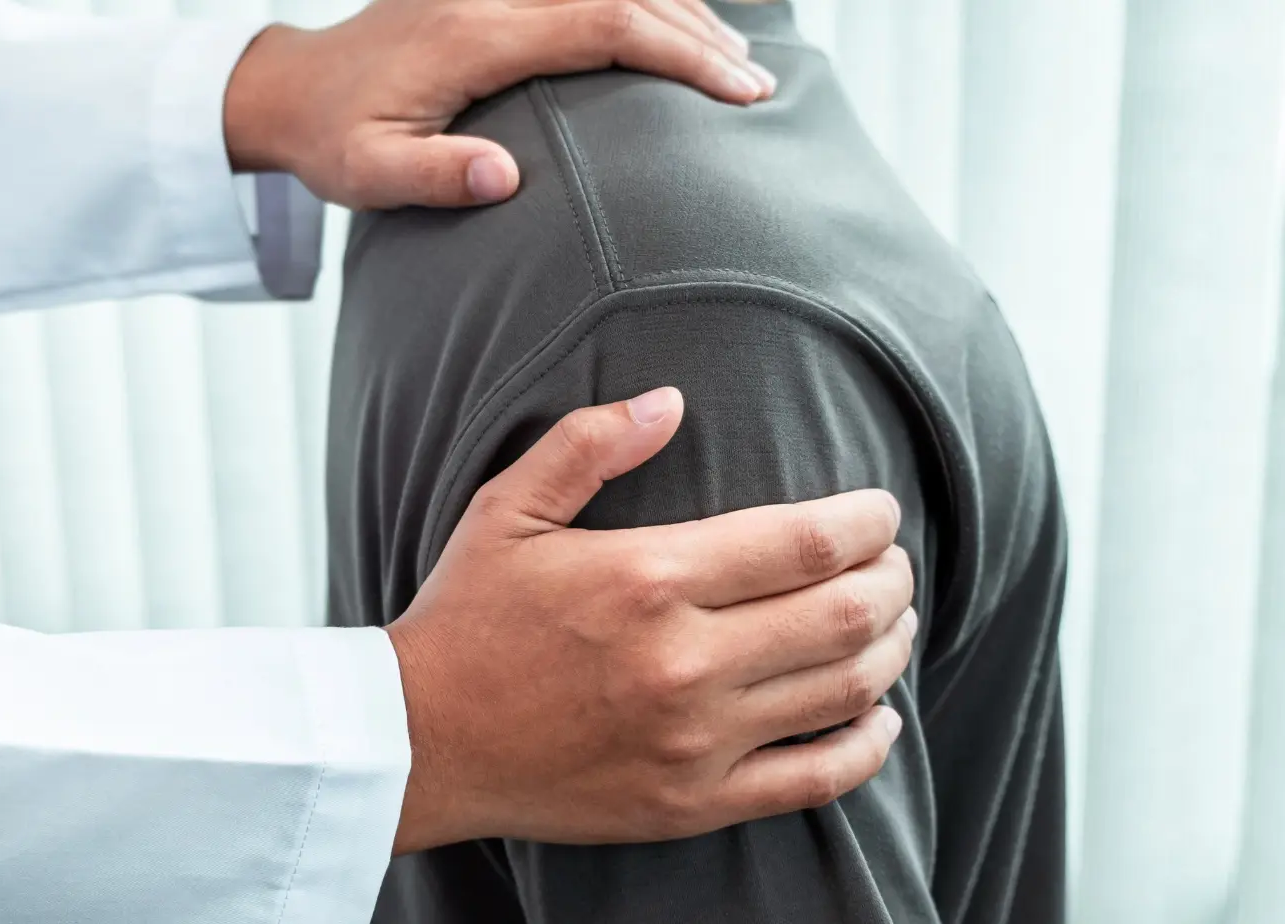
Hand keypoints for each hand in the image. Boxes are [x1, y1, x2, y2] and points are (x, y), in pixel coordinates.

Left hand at [224, 0, 775, 208]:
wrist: (293, 87)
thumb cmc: (333, 138)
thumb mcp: (366, 173)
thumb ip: (432, 176)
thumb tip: (505, 179)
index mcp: (472, 34)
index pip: (602, 26)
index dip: (678, 53)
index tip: (737, 91)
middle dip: (699, 32)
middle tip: (757, 85)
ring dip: (678, 9)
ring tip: (734, 59)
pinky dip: (639, 1)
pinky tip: (674, 24)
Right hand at [387, 387, 915, 853]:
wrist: (420, 741)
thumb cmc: (466, 618)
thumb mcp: (507, 509)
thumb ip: (589, 444)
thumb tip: (671, 400)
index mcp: (648, 576)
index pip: (809, 541)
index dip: (869, 521)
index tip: (881, 511)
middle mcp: (684, 660)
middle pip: (846, 614)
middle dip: (893, 580)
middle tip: (893, 564)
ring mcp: (696, 740)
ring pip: (845, 690)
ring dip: (890, 648)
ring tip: (890, 623)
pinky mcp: (694, 803)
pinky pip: (816, 778)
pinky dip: (868, 745)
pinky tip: (877, 716)